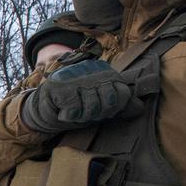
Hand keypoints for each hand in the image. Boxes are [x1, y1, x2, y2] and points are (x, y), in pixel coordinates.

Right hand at [19, 58, 141, 134]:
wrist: (45, 111)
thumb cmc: (75, 108)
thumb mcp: (101, 108)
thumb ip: (120, 106)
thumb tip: (140, 107)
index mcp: (104, 72)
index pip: (123, 92)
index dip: (114, 107)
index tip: (101, 109)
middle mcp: (91, 70)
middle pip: (111, 99)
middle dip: (99, 113)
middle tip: (86, 111)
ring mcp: (75, 77)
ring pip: (94, 105)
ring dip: (83, 116)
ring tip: (75, 111)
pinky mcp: (60, 87)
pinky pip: (76, 109)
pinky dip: (70, 116)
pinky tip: (65, 111)